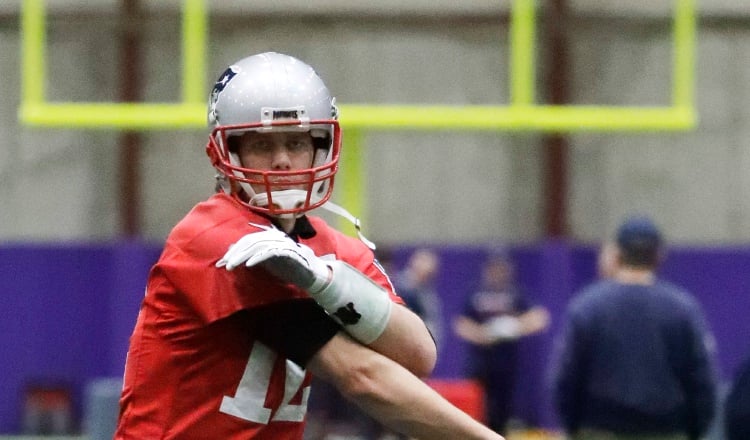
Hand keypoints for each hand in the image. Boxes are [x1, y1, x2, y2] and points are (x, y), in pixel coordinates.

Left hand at [216, 227, 330, 292]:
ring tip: (232, 265)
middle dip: (236, 252)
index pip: (248, 239)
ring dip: (243, 256)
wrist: (311, 274)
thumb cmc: (288, 267)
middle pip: (251, 241)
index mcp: (270, 236)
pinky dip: (259, 257)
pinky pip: (271, 252)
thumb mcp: (266, 260)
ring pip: (258, 245)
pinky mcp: (289, 252)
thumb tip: (231, 251)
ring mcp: (283, 243)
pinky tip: (249, 265)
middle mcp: (276, 236)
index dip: (234, 249)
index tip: (222, 262)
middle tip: (225, 264)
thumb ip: (251, 254)